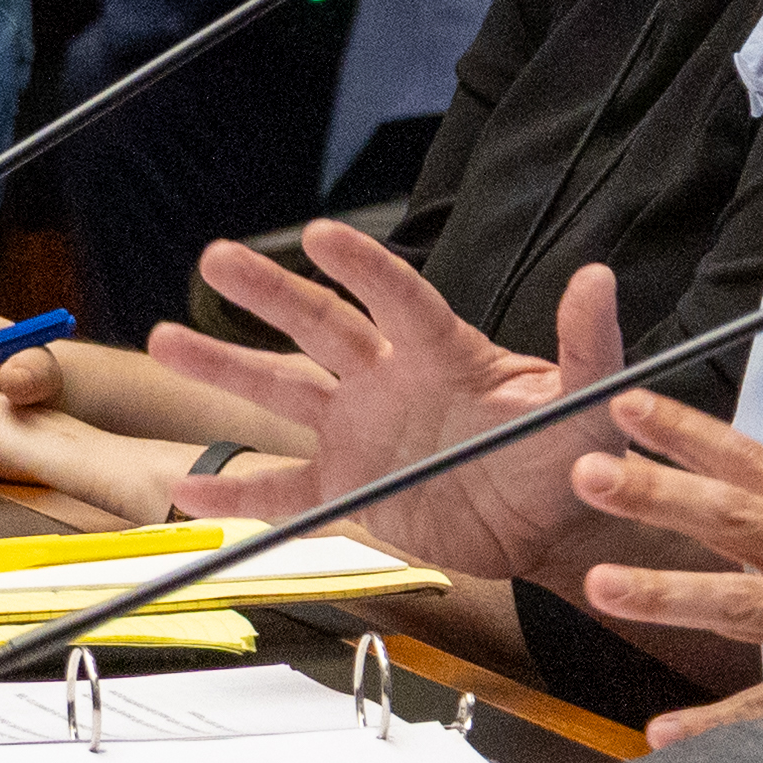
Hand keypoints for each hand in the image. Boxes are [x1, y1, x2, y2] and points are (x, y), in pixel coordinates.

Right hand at [150, 230, 623, 580]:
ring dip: (225, 368)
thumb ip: (588, 343)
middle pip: (320, 327)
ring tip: (165, 341)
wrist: (552, 526)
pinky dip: (238, 494)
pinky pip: (285, 493)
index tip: (321, 236)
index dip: (361, 268)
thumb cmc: (571, 453)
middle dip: (268, 292)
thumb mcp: (588, 400)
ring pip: (283, 394)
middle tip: (217, 259)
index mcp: (445, 354)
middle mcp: (391, 383)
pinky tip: (186, 489)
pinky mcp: (353, 491)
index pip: (398, 298)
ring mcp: (363, 435)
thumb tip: (597, 280)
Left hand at [567, 388, 762, 741]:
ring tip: (603, 585)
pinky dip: (720, 724)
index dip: (689, 433)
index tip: (626, 408)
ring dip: (673, 593)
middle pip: (735, 519)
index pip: (753, 462)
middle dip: (660, 494)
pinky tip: (665, 732)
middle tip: (591, 473)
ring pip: (744, 603)